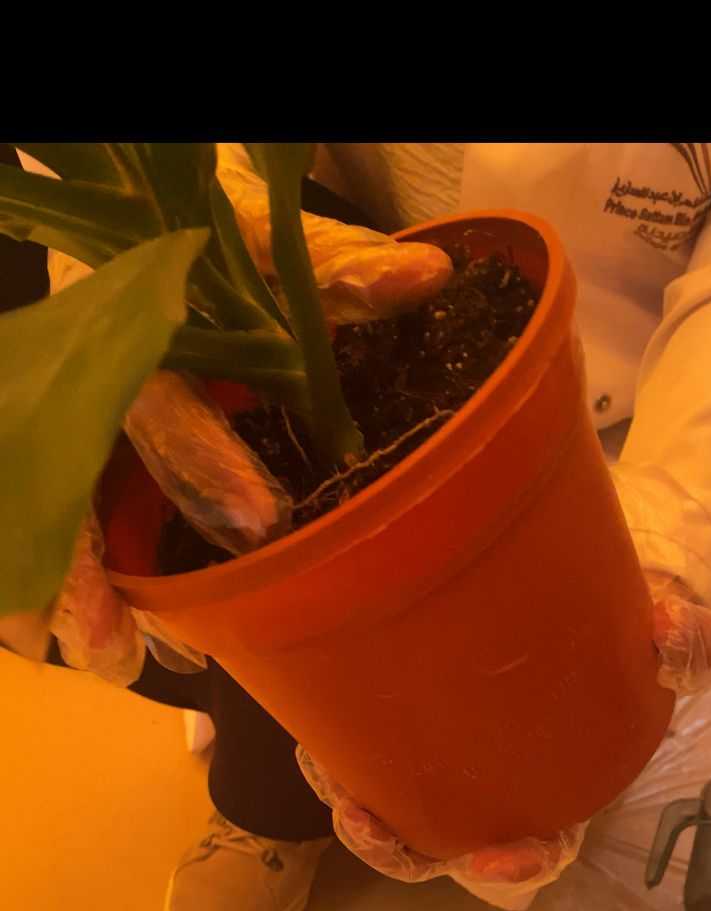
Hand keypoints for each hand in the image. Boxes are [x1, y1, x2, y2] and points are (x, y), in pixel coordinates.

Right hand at [11, 164, 451, 684]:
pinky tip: (99, 645)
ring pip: (52, 511)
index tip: (258, 523)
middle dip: (86, 570)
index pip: (161, 400)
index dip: (204, 462)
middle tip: (118, 651)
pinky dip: (77, 582)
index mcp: (132, 321)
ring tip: (106, 664)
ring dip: (70, 593)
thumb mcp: (259, 235)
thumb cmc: (205, 233)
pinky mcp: (75, 453)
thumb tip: (429, 280)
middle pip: (73, 481)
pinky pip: (63, 519)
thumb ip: (333, 264)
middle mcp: (88, 380)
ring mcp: (72, 421)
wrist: (143, 216)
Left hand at [296, 566, 710, 908]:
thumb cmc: (616, 626)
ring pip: (386, 809)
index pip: (534, 849)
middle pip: (436, 848)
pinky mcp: (393, 721)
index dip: (512, 867)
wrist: (564, 584)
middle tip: (366, 821)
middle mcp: (487, 788)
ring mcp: (437, 759)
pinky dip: (329, 749)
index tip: (490, 860)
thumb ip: (680, 643)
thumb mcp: (662, 629)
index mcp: (551, 789)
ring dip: (352, 808)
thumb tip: (671, 636)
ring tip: (328, 775)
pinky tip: (313, 721)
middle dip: (397, 850)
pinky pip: (352, 752)